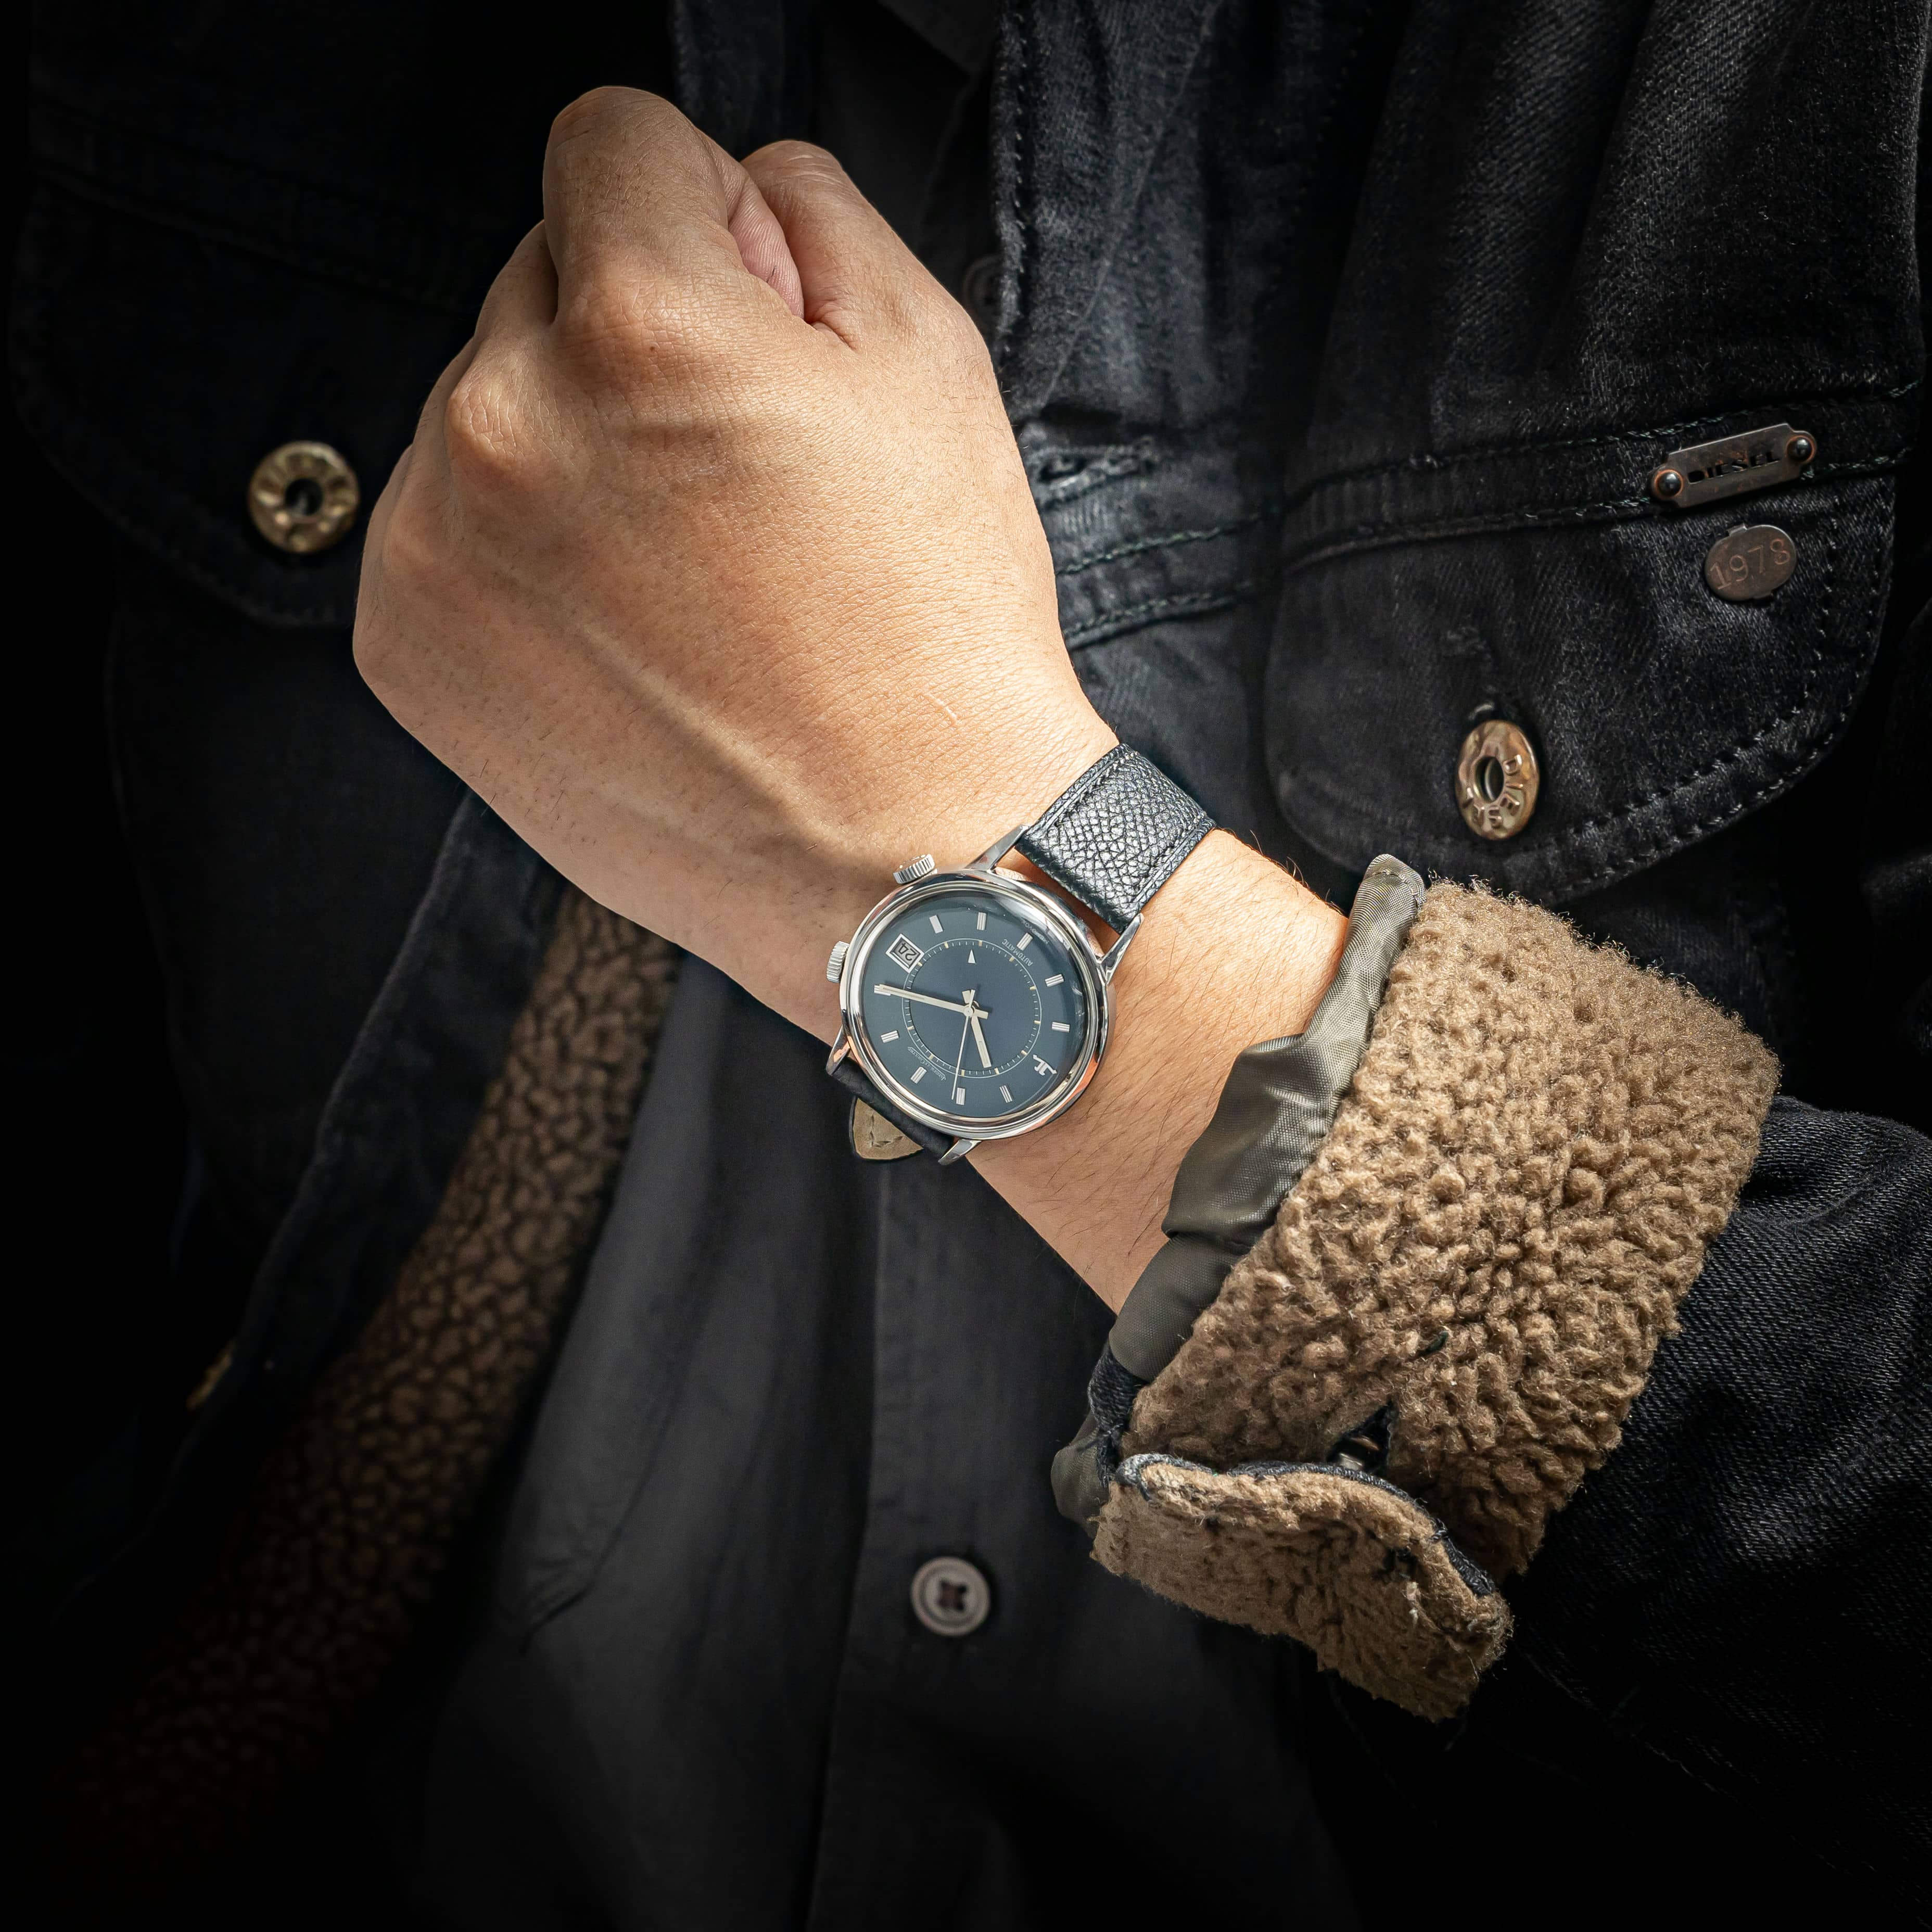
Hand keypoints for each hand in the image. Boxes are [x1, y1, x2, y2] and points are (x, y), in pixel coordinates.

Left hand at [356, 87, 1346, 1305]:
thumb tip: (722, 192)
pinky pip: (440, 522)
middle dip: (629, 336)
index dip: (699, 212)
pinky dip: (515, 551)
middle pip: (537, 277)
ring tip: (686, 576)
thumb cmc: (935, 636)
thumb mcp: (930, 365)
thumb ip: (807, 213)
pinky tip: (622, 631)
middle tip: (736, 477)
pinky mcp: (405, 644)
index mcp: (643, 324)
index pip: (608, 140)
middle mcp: (505, 420)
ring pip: (482, 404)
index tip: (744, 305)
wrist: (903, 867)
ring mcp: (439, 542)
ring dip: (564, 447)